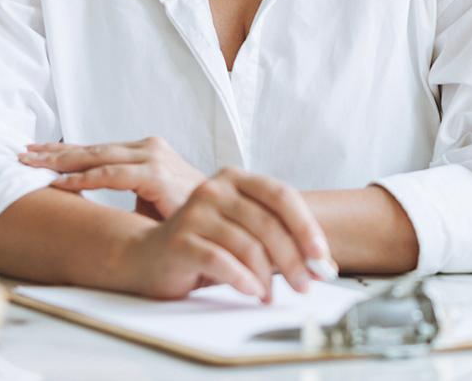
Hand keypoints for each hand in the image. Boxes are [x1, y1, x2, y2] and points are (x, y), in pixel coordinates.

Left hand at [18, 136, 205, 220]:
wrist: (219, 219)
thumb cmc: (183, 212)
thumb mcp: (147, 197)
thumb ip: (121, 187)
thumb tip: (85, 198)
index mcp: (145, 151)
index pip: (97, 149)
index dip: (64, 150)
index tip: (34, 152)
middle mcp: (148, 148)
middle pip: (92, 148)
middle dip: (54, 151)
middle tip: (21, 153)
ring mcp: (153, 158)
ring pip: (97, 157)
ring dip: (60, 161)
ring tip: (31, 164)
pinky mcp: (156, 175)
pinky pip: (110, 176)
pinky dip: (82, 179)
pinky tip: (58, 182)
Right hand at [118, 167, 335, 301]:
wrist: (149, 256)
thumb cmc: (205, 244)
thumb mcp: (244, 233)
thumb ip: (280, 239)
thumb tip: (322, 264)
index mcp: (235, 178)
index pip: (281, 195)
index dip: (305, 226)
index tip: (321, 255)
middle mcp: (214, 189)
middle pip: (267, 223)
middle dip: (293, 259)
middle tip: (305, 285)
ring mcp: (195, 213)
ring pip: (247, 245)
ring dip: (268, 276)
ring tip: (271, 294)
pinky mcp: (180, 240)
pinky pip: (221, 261)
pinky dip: (242, 280)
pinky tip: (252, 291)